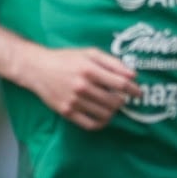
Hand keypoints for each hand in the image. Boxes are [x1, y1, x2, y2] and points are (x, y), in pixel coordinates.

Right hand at [16, 43, 137, 129]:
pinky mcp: (67, 112)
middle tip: (122, 98)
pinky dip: (101, 122)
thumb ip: (112, 62)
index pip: (120, 84)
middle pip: (115, 102)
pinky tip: (103, 116)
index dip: (134, 90)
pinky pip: (91, 124)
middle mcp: (82, 86)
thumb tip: (133, 75)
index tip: (139, 92)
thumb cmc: (66, 59)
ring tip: (111, 105)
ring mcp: (74, 101)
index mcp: (90, 69)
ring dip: (113, 111)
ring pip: (105, 114)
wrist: (38, 69)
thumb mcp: (90, 53)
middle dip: (123, 101)